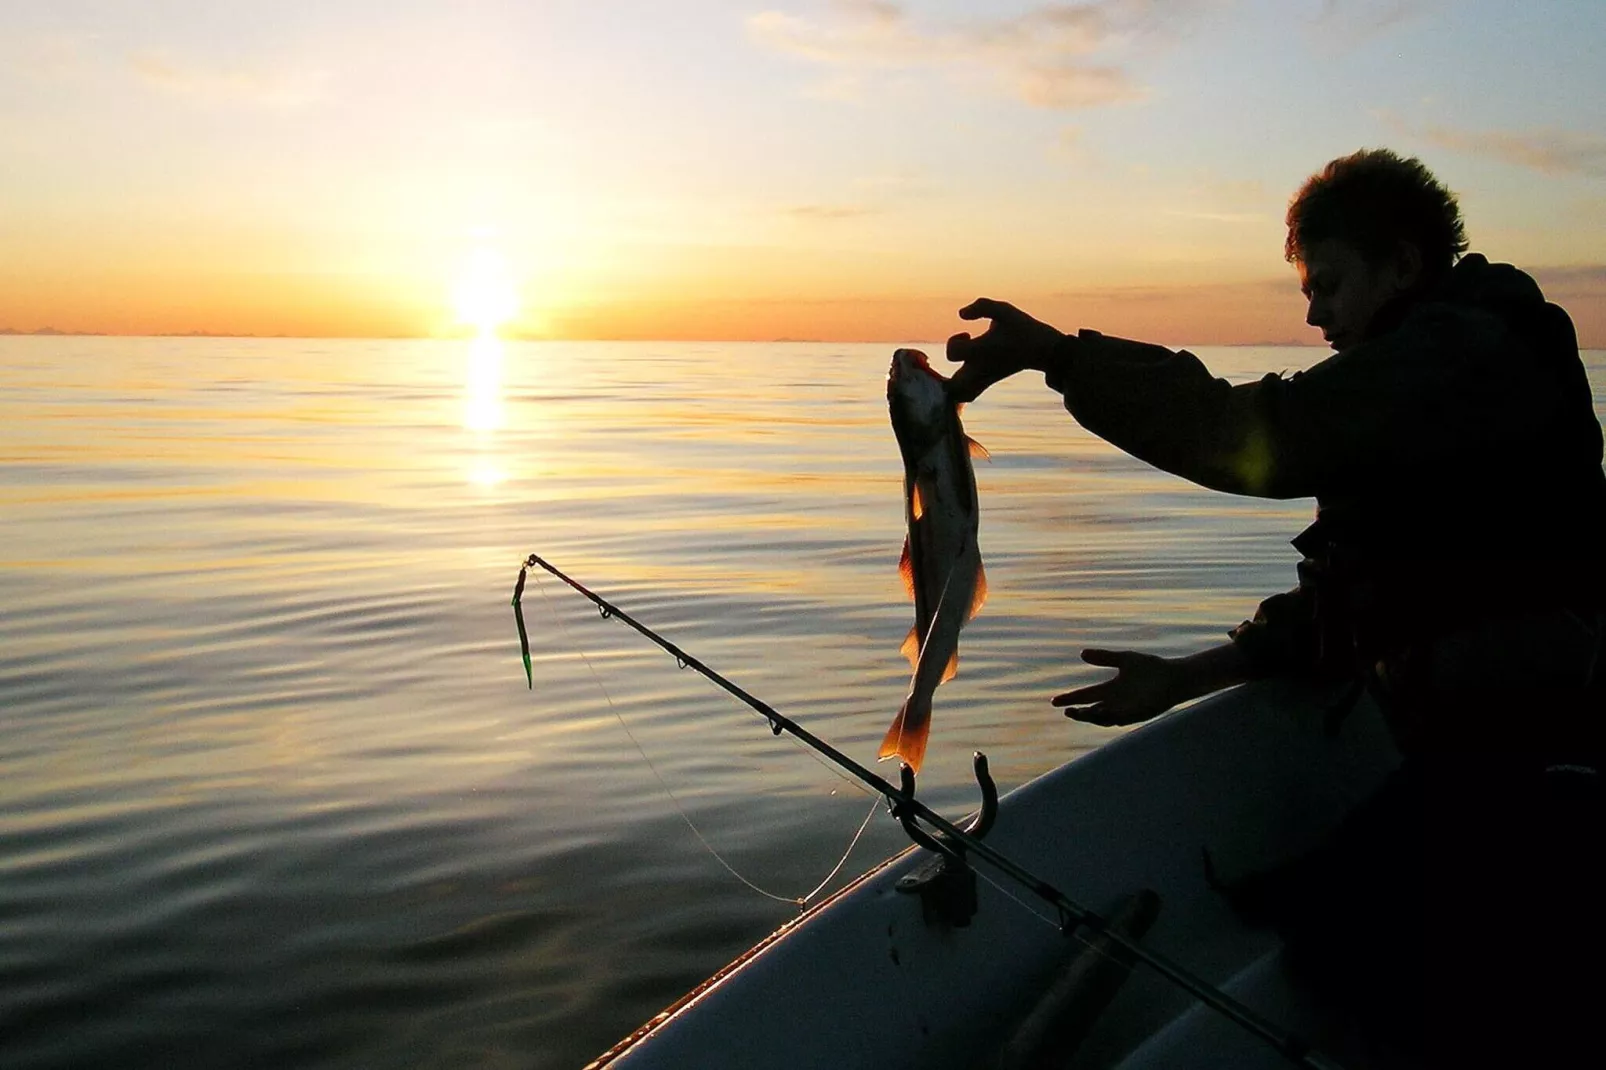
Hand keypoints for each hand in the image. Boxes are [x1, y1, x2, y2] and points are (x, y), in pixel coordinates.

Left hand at [946, 298, 1064, 403]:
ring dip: (950, 381)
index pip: (953, 353)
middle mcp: (980, 369)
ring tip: (958, 364)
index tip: (967, 334)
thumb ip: (981, 306)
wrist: (1043, 350)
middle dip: (945, 371)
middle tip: (956, 358)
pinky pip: (967, 395)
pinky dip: (959, 388)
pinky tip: (964, 368)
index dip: (954, 341)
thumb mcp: (1004, 310)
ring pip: (959, 395)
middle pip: (952, 387)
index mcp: (983, 351)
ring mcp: (983, 379)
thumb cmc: (1023, 328)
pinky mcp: (987, 382)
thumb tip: (961, 314)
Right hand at [1051, 649, 1181, 726]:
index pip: (1085, 696)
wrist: (1174, 677)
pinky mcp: (1136, 715)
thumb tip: (1082, 653)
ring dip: (1090, 717)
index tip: (1054, 701)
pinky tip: (1098, 711)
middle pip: (1090, 711)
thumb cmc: (1152, 668)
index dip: (1070, 699)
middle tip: (1065, 709)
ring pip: (1102, 718)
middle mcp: (1115, 703)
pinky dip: (1107, 717)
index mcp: (1110, 690)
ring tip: (1077, 712)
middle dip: (1077, 712)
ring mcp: (1125, 710)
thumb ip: (1104, 657)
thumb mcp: (1125, 659)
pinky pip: (1118, 719)